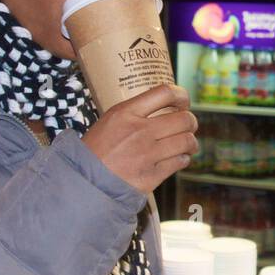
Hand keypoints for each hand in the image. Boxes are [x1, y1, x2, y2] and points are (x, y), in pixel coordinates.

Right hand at [81, 84, 197, 193]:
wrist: (83, 181)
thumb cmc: (96, 150)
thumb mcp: (109, 121)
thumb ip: (135, 112)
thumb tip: (164, 106)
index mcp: (126, 113)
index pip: (164, 93)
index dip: (181, 95)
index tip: (184, 101)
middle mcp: (139, 131)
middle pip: (183, 119)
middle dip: (191, 121)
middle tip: (188, 125)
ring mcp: (147, 154)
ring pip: (186, 141)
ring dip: (190, 142)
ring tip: (187, 144)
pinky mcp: (152, 176)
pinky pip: (180, 162)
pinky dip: (183, 159)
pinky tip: (178, 158)